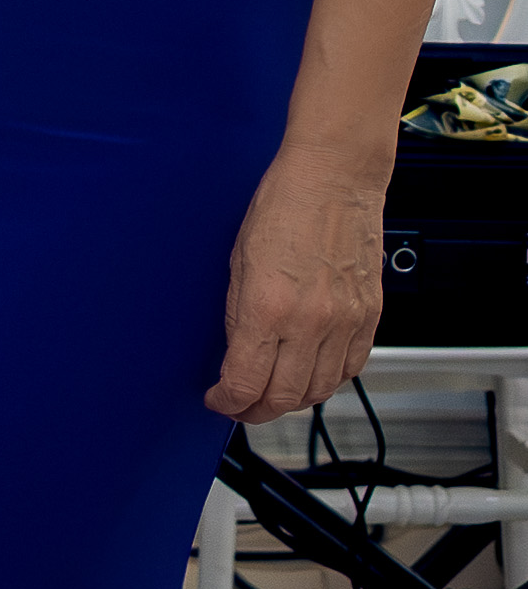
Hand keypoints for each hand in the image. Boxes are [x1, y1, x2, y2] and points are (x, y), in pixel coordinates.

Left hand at [205, 148, 383, 426]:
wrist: (335, 177)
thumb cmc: (283, 205)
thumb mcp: (238, 261)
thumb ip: (239, 316)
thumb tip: (237, 356)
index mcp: (268, 307)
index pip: (245, 383)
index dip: (227, 401)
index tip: (219, 400)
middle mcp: (310, 322)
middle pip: (283, 398)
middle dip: (255, 410)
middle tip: (241, 405)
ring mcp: (344, 322)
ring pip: (320, 390)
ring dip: (292, 400)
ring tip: (272, 393)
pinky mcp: (369, 316)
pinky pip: (350, 368)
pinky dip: (328, 381)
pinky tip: (311, 374)